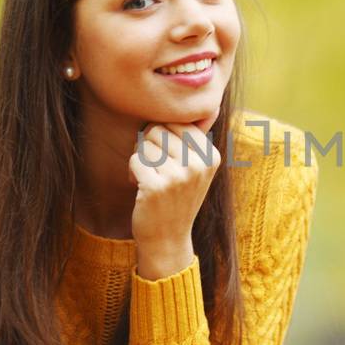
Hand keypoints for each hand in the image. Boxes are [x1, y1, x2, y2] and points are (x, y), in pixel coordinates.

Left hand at [129, 120, 220, 278]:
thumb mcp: (196, 168)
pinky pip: (135, 160)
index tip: (168, 159)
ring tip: (150, 179)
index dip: (164, 137)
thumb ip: (196, 137)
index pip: (177, 122)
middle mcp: (199, 165)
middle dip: (150, 147)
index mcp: (211, 156)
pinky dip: (132, 173)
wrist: (168, 239)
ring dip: (141, 160)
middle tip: (156, 169)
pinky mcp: (156, 187)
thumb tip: (206, 104)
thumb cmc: (177, 198)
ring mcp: (178, 176)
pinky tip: (141, 188)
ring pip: (144, 144)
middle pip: (158, 129)